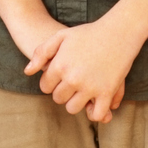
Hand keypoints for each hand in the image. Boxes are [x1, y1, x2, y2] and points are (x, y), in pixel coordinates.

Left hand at [23, 18, 138, 121]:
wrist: (119, 32)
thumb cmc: (89, 33)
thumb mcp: (61, 36)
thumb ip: (41, 52)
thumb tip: (28, 72)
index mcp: (60, 65)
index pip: (45, 87)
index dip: (52, 82)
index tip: (62, 75)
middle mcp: (72, 79)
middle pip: (58, 99)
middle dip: (63, 91)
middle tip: (73, 82)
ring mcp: (90, 87)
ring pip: (73, 108)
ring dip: (76, 102)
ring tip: (82, 91)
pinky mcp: (106, 92)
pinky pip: (96, 114)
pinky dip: (94, 113)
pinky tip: (95, 103)